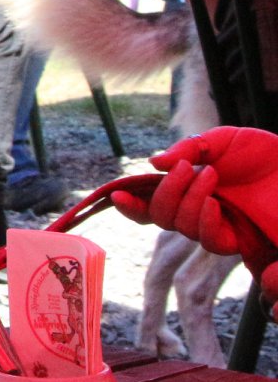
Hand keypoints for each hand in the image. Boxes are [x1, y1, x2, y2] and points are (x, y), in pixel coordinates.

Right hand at [110, 128, 277, 272]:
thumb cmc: (264, 154)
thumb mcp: (223, 141)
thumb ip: (189, 149)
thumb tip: (154, 163)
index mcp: (189, 186)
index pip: (152, 201)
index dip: (132, 203)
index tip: (118, 195)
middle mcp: (197, 209)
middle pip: (160, 216)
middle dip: (165, 193)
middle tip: (185, 169)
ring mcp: (215, 225)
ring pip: (181, 227)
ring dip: (188, 200)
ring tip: (212, 175)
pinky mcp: (238, 239)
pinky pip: (209, 240)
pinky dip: (203, 220)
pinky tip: (214, 204)